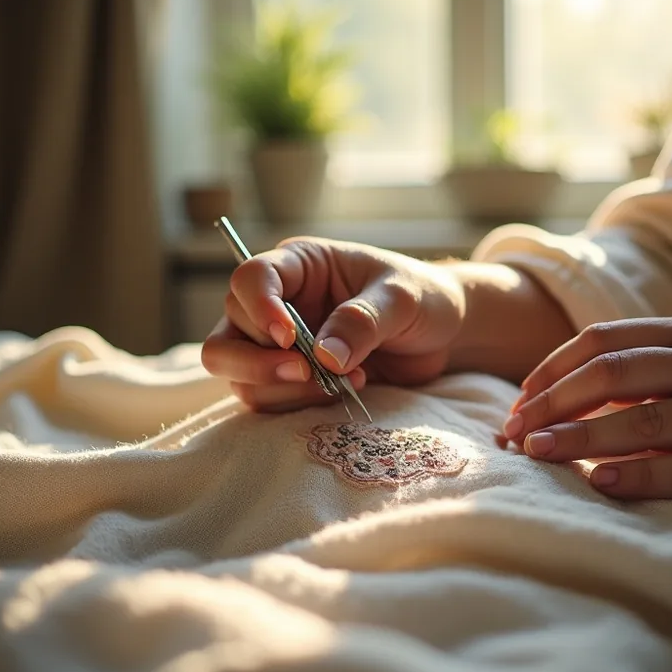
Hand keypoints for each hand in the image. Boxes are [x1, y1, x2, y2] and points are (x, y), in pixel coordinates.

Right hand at [201, 238, 464, 411]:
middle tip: (307, 371)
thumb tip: (324, 356)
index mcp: (299, 266)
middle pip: (228, 335)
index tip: (289, 337)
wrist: (442, 335)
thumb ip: (363, 321)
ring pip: (239, 375)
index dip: (259, 308)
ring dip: (283, 389)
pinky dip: (298, 405)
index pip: (251, 278)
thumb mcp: (402, 298)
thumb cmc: (422, 298)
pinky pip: (267, 401)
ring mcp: (278, 347)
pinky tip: (345, 391)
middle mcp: (277, 304)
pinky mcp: (292, 381)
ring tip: (344, 382)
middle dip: (259, 362)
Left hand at [503, 315, 671, 539]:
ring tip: (534, 455)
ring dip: (578, 439)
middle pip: (613, 373)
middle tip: (511, 435)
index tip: (516, 405)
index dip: (550, 372)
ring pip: (642, 420)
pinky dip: (635, 477)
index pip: (604, 340)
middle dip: (551, 404)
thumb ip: (649, 378)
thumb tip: (559, 402)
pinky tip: (598, 484)